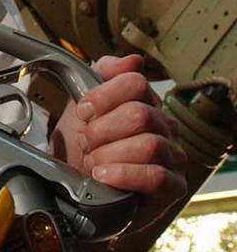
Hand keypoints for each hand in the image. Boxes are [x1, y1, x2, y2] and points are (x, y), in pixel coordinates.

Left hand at [51, 53, 187, 228]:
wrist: (77, 191)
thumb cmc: (83, 150)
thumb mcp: (82, 108)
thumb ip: (101, 76)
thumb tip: (132, 60)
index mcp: (145, 103)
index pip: (135, 83)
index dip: (103, 95)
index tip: (83, 111)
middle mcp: (164, 127)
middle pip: (140, 114)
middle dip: (102, 130)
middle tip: (85, 143)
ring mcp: (172, 157)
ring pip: (148, 145)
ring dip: (110, 155)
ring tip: (93, 164)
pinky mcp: (173, 187)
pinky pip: (155, 176)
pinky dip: (123, 175)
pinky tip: (104, 176)